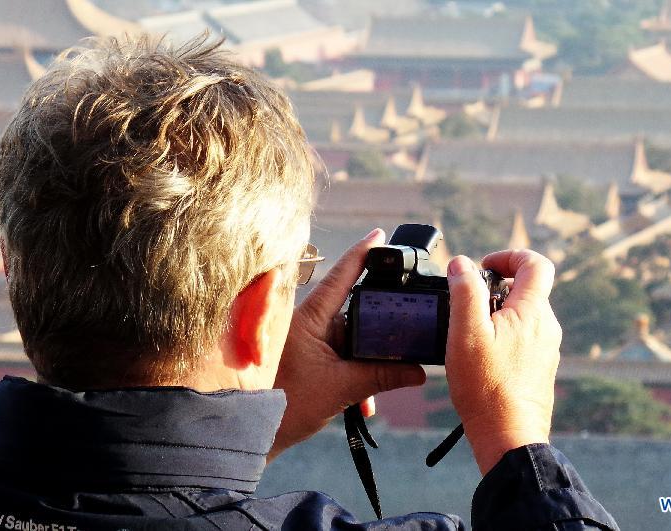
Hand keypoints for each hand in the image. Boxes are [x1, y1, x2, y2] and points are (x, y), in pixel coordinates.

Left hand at [269, 229, 425, 460]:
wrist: (252, 435)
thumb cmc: (286, 407)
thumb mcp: (341, 389)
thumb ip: (382, 377)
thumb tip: (419, 372)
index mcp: (310, 318)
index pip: (341, 277)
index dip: (362, 254)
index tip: (380, 235)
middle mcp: (308, 323)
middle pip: (355, 313)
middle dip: (380, 333)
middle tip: (404, 338)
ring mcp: (308, 341)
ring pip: (351, 341)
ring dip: (368, 366)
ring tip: (374, 396)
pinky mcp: (309, 359)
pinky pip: (341, 358)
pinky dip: (355, 378)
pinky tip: (364, 404)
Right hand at [444, 250, 560, 474]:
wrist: (509, 436)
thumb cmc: (486, 387)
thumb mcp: (466, 333)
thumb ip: (464, 292)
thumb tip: (462, 264)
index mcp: (533, 312)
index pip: (536, 264)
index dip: (510, 256)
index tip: (484, 267)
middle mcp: (547, 327)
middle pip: (527, 290)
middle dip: (496, 288)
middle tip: (468, 305)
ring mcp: (547, 350)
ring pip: (525, 316)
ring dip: (499, 314)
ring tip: (471, 335)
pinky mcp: (541, 369)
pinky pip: (525, 340)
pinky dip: (505, 337)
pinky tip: (482, 358)